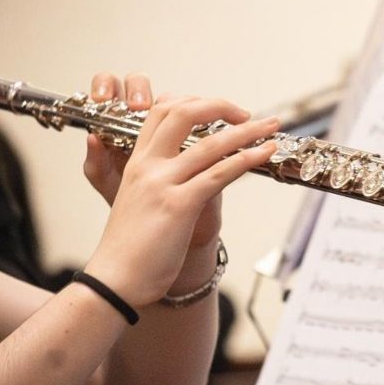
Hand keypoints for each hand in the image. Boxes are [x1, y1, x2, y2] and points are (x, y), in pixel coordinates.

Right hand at [82, 73, 278, 306]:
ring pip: (210, 143)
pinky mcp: (179, 206)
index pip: (161, 111)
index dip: (193, 102)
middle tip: (247, 113)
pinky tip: (264, 153)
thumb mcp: (136, 202)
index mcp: (136, 163)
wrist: (113, 282)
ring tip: (271, 126)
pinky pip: (219, 174)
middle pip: (183, 113)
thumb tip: (188, 174)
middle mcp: (148, 166)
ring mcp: (162, 184)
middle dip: (220, 106)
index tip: (218, 111)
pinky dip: (246, 159)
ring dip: (246, 131)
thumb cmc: (128, 249)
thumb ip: (157, 182)